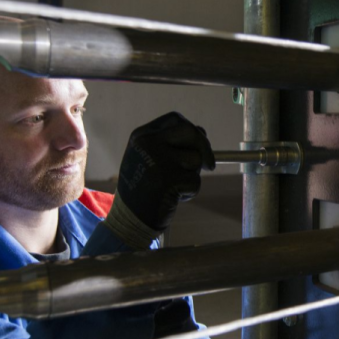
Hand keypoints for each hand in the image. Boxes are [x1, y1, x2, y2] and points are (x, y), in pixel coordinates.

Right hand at [112, 112, 214, 244]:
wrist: (128, 219)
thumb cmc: (142, 189)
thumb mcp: (148, 159)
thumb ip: (170, 144)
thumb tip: (201, 132)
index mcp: (141, 136)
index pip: (175, 119)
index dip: (191, 128)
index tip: (200, 140)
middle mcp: (148, 144)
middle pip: (190, 132)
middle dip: (204, 147)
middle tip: (209, 165)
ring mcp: (158, 161)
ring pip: (195, 160)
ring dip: (191, 175)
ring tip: (173, 187)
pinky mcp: (169, 180)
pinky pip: (194, 182)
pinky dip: (189, 193)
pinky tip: (171, 198)